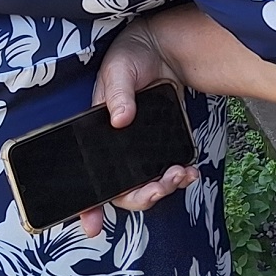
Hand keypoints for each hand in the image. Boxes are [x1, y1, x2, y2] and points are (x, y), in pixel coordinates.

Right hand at [82, 22, 200, 237]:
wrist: (164, 49)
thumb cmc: (129, 57)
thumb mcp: (118, 70)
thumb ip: (119, 94)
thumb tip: (121, 119)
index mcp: (94, 138)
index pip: (87, 179)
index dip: (87, 206)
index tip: (92, 226)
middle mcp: (115, 151)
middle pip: (121, 191)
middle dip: (140, 197)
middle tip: (158, 190)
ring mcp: (140, 151)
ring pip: (146, 186)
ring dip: (163, 188)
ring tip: (179, 176)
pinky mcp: (162, 146)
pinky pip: (167, 172)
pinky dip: (179, 177)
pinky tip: (189, 171)